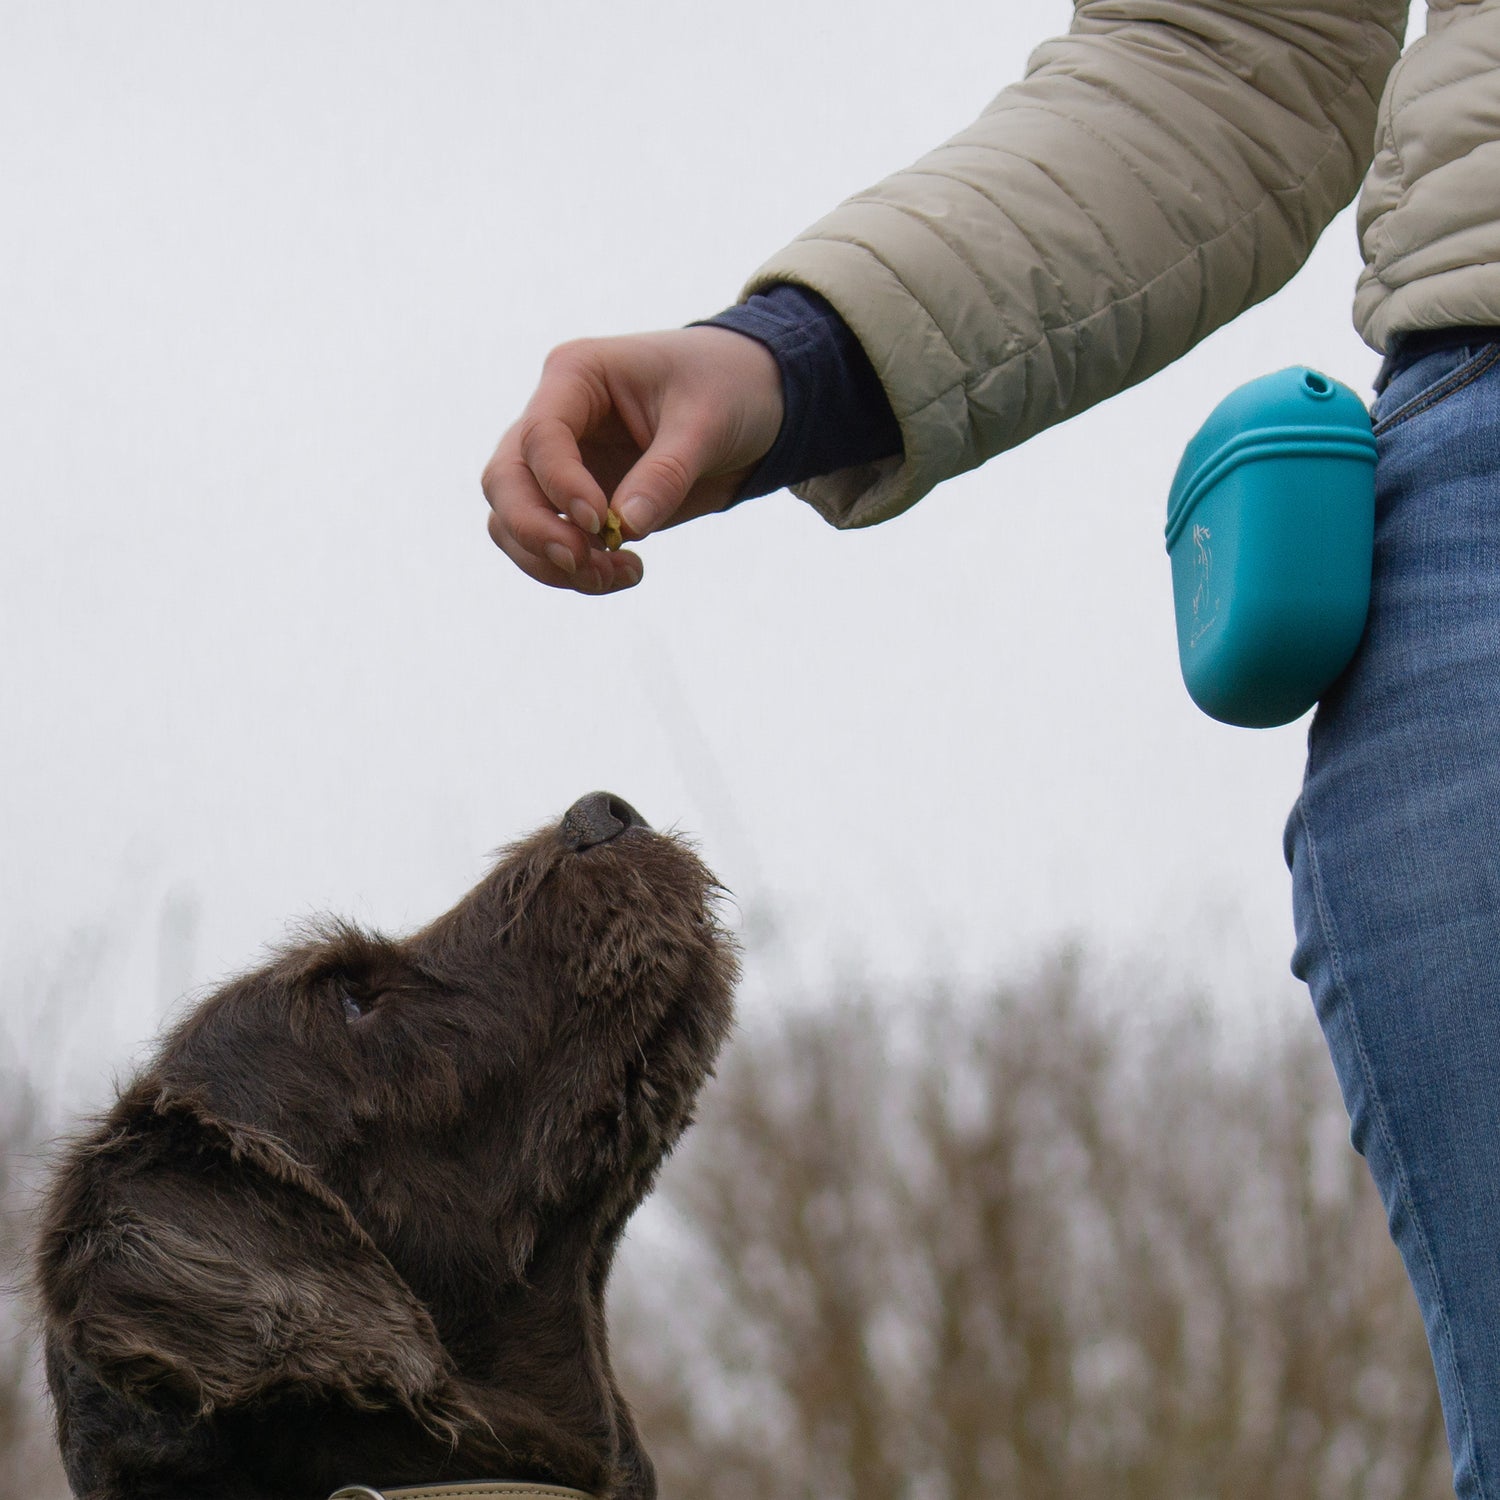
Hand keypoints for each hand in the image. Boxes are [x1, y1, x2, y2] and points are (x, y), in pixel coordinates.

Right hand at [482, 326, 783, 592]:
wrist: (751, 403)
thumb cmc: (726, 389)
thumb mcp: (707, 423)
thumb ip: (665, 474)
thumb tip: (624, 528)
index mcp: (576, 375)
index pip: (539, 435)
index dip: (561, 486)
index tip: (600, 524)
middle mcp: (555, 418)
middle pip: (505, 481)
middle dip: (535, 531)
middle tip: (584, 563)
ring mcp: (560, 464)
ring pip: (512, 520)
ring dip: (551, 562)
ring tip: (620, 575)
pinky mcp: (577, 503)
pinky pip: (548, 544)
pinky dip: (575, 571)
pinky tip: (626, 573)